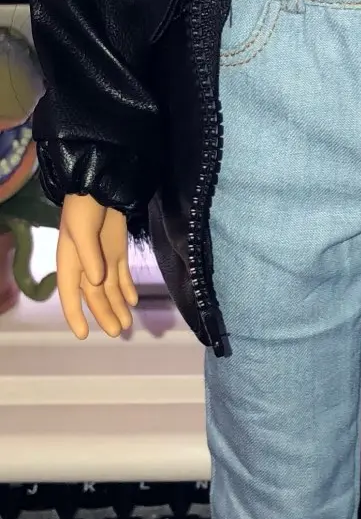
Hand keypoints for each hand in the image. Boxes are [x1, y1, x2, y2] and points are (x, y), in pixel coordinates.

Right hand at [57, 193, 138, 338]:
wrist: (101, 184)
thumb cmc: (85, 205)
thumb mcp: (82, 229)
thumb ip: (89, 256)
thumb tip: (95, 283)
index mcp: (69, 259)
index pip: (69, 292)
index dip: (74, 314)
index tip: (82, 334)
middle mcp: (84, 263)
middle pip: (93, 295)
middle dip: (104, 314)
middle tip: (117, 333)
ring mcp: (103, 257)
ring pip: (109, 289)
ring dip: (117, 306)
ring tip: (126, 325)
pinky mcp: (118, 251)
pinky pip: (122, 275)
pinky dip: (127, 289)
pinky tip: (132, 302)